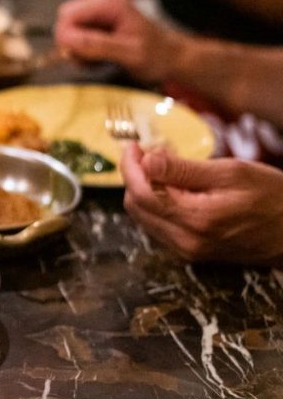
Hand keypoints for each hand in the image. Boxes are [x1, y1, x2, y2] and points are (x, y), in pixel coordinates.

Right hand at [54, 0, 182, 82]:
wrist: (169, 56)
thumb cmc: (155, 55)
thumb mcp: (129, 54)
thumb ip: (98, 46)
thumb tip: (67, 42)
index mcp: (109, 2)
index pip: (67, 15)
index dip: (66, 38)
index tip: (79, 58)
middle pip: (65, 20)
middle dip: (71, 45)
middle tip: (89, 61)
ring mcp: (98, 7)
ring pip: (68, 29)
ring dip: (77, 50)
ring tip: (98, 60)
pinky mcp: (96, 18)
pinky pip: (75, 33)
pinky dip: (82, 49)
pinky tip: (98, 57)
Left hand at [121, 143, 282, 264]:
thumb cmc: (273, 198)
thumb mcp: (231, 173)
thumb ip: (184, 170)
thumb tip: (145, 160)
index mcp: (195, 219)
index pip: (141, 193)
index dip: (130, 167)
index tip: (132, 145)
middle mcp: (185, 241)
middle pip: (136, 206)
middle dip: (136, 176)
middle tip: (149, 152)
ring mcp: (187, 250)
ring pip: (145, 217)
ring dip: (145, 190)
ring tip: (163, 167)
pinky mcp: (192, 252)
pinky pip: (159, 226)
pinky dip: (157, 204)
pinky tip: (173, 188)